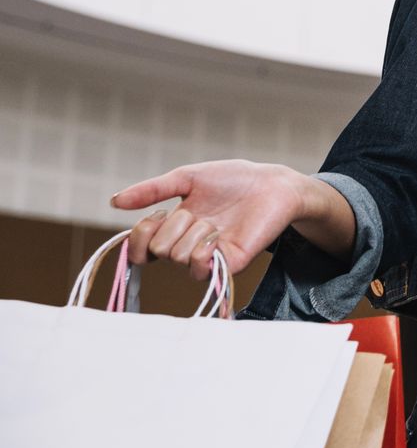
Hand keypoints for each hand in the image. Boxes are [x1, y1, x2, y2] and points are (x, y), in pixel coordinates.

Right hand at [109, 160, 320, 278]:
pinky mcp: (228, 264)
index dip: (140, 236)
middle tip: (200, 212)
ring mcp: (207, 256)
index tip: (158, 215)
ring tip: (216, 221)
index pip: (140, 248)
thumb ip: (152, 190)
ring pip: (176, 257)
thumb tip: (113, 201)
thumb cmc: (233, 179)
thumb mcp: (187, 178)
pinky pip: (199, 268)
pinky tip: (218, 234)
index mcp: (174, 228)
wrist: (272, 184)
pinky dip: (202, 249)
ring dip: (193, 232)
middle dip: (175, 225)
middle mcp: (187, 245)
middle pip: (158, 250)